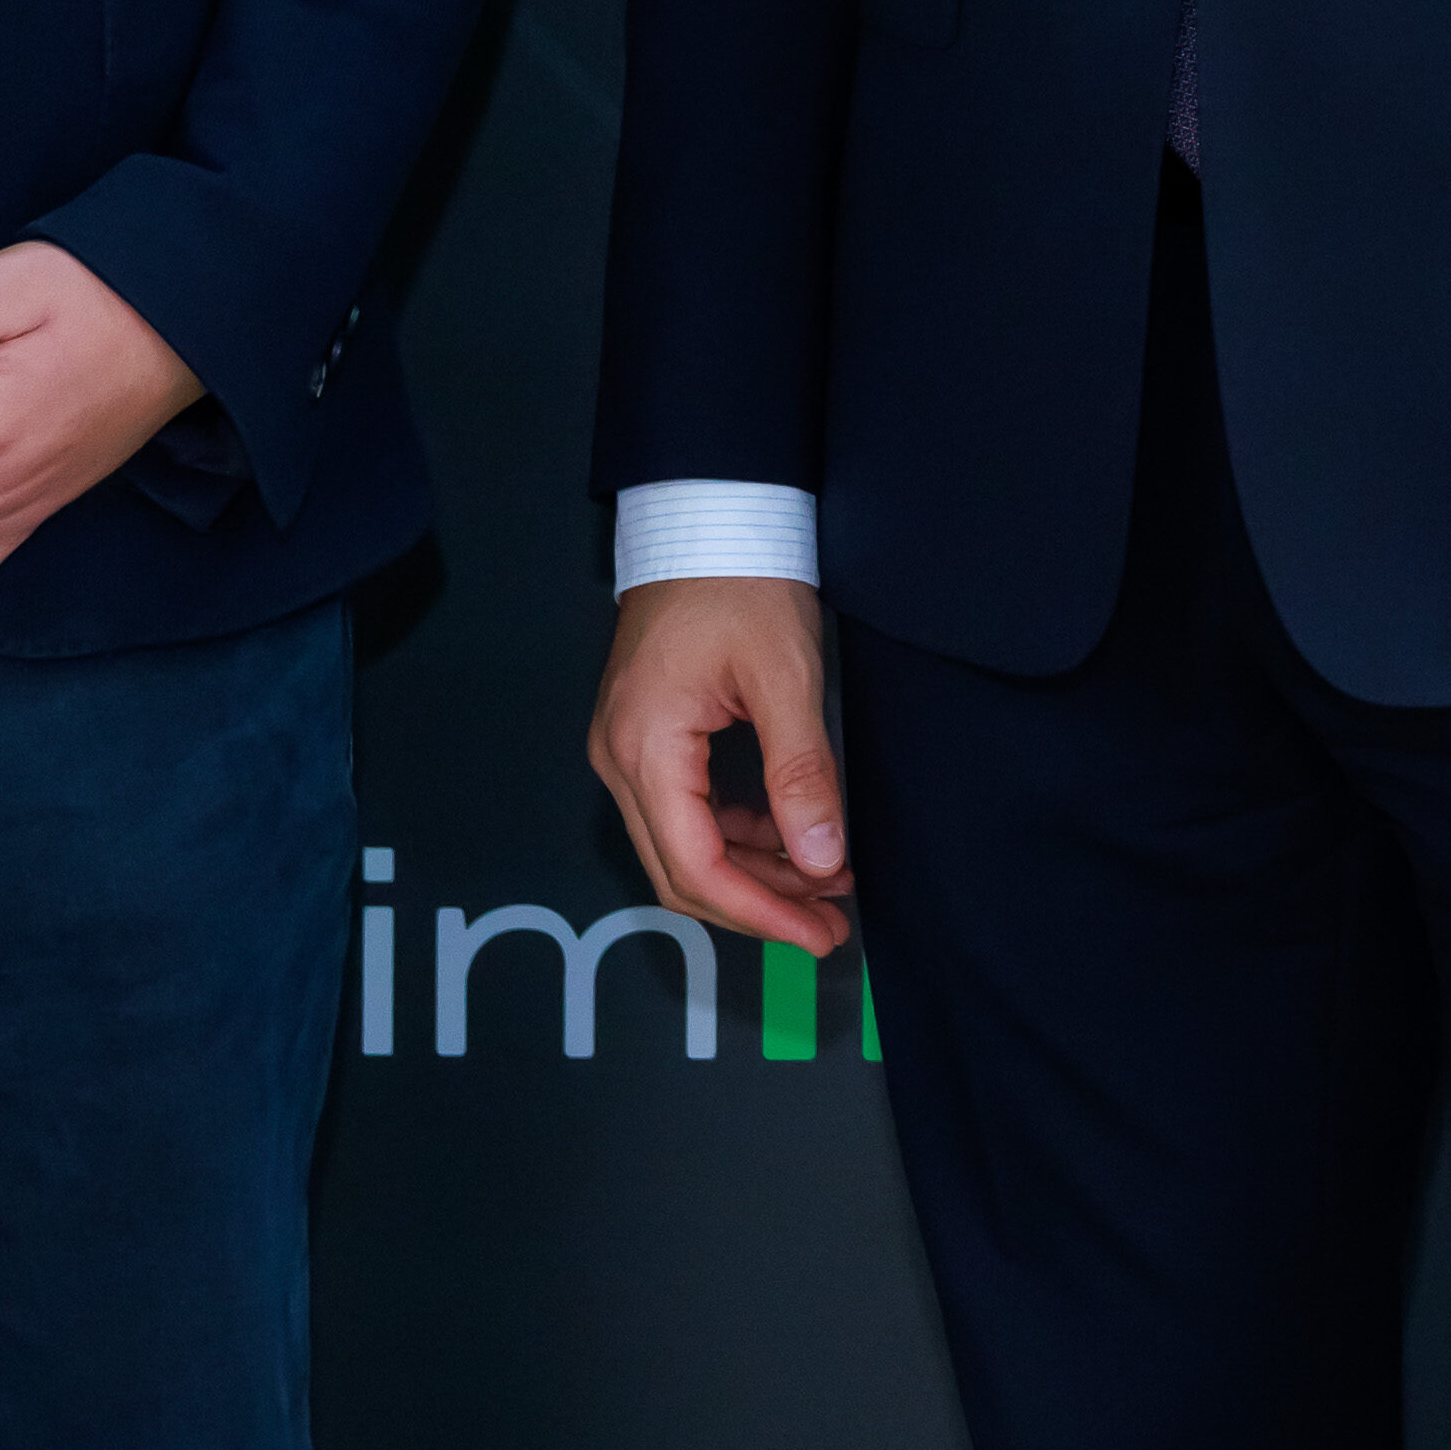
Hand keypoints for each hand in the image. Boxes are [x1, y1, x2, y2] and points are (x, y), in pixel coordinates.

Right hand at [586, 574, 855, 952]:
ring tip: (826, 884)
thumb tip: (823, 860)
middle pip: (681, 869)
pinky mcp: (646, 738)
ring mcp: (627, 749)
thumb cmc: (743, 584)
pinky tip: (792, 839)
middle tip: (830, 924)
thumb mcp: (785, 677)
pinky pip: (685, 811)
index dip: (759, 912)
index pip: (695, 866)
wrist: (707, 518)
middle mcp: (620, 759)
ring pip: (683, 845)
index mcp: (646, 749)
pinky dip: (737, 836)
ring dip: (752, 874)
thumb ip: (802, 774)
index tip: (819, 931)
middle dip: (758, 905)